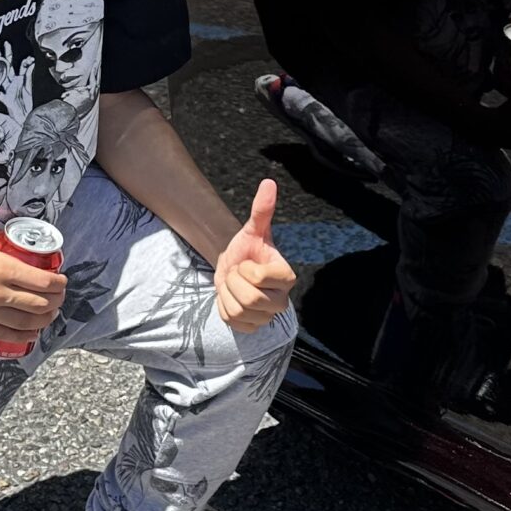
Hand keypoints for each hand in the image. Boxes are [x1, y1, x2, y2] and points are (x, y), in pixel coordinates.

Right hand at [0, 223, 65, 339]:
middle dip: (55, 302)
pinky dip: (23, 336)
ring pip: (26, 323)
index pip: (43, 281)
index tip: (62, 281)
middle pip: (40, 305)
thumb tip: (2, 242)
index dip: (58, 283)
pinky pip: (5, 335)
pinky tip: (31, 334)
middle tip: (58, 297)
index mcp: (3, 268)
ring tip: (49, 315)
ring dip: (43, 320)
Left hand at [214, 179, 296, 332]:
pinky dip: (224, 308)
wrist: (236, 269)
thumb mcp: (252, 230)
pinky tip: (231, 299)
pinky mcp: (253, 328)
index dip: (244, 269)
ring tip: (234, 285)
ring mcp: (267, 317)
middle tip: (237, 274)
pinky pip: (231, 322)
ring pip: (237, 311)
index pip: (258, 278)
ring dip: (226, 294)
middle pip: (248, 299)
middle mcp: (282, 300)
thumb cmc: (248, 249)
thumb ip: (262, 209)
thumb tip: (269, 183)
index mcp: (286, 277)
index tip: (246, 263)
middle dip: (233, 282)